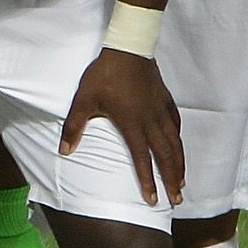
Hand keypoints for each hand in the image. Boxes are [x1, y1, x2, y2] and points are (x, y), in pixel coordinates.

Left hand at [61, 49, 184, 207]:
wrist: (128, 47)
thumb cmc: (104, 74)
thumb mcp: (84, 99)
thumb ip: (74, 126)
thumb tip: (65, 151)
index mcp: (132, 124)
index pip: (142, 159)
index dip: (148, 181)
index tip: (152, 200)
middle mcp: (151, 121)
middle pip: (166, 156)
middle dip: (171, 180)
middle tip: (177, 200)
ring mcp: (161, 110)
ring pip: (175, 143)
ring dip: (179, 164)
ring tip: (182, 183)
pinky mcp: (166, 100)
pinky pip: (176, 125)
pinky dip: (179, 140)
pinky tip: (179, 147)